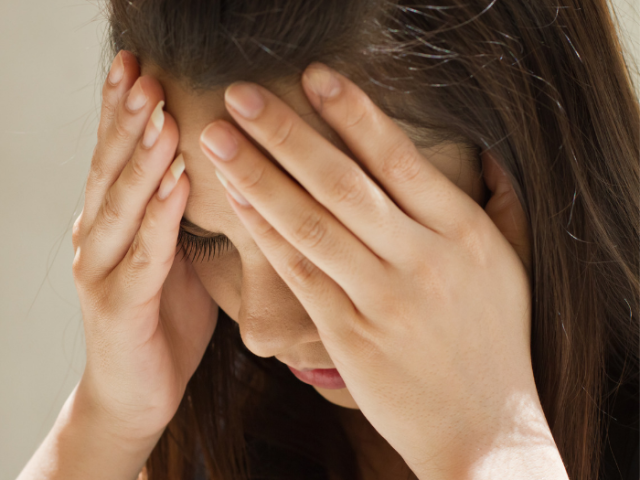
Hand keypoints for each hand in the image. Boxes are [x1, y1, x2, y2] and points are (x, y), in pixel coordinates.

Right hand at [72, 51, 216, 442]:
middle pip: (111, 168)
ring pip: (120, 204)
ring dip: (141, 156)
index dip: (124, 110)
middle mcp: (97, 239)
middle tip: (143, 71)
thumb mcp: (174, 256)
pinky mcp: (119, 308)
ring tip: (158, 111)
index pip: (116, 157)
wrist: (136, 392)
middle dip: (127, 117)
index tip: (139, 65)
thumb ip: (178, 214)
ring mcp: (100, 272)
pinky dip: (159, 218)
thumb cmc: (164, 319)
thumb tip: (212, 166)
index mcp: (112, 223)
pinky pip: (143, 256)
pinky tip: (176, 184)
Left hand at [198, 63, 563, 477]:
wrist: (484, 427)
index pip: (399, 160)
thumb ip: (501, 205)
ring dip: (258, 178)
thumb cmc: (496, 340)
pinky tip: (237, 202)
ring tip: (218, 141)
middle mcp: (423, 260)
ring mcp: (383, 300)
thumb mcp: (512, 266)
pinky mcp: (349, 335)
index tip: (314, 76)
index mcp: (464, 234)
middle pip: (343, 183)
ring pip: (311, 225)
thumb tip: (489, 154)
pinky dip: (265, 234)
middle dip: (285, 133)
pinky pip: (299, 274)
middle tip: (240, 95)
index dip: (353, 114)